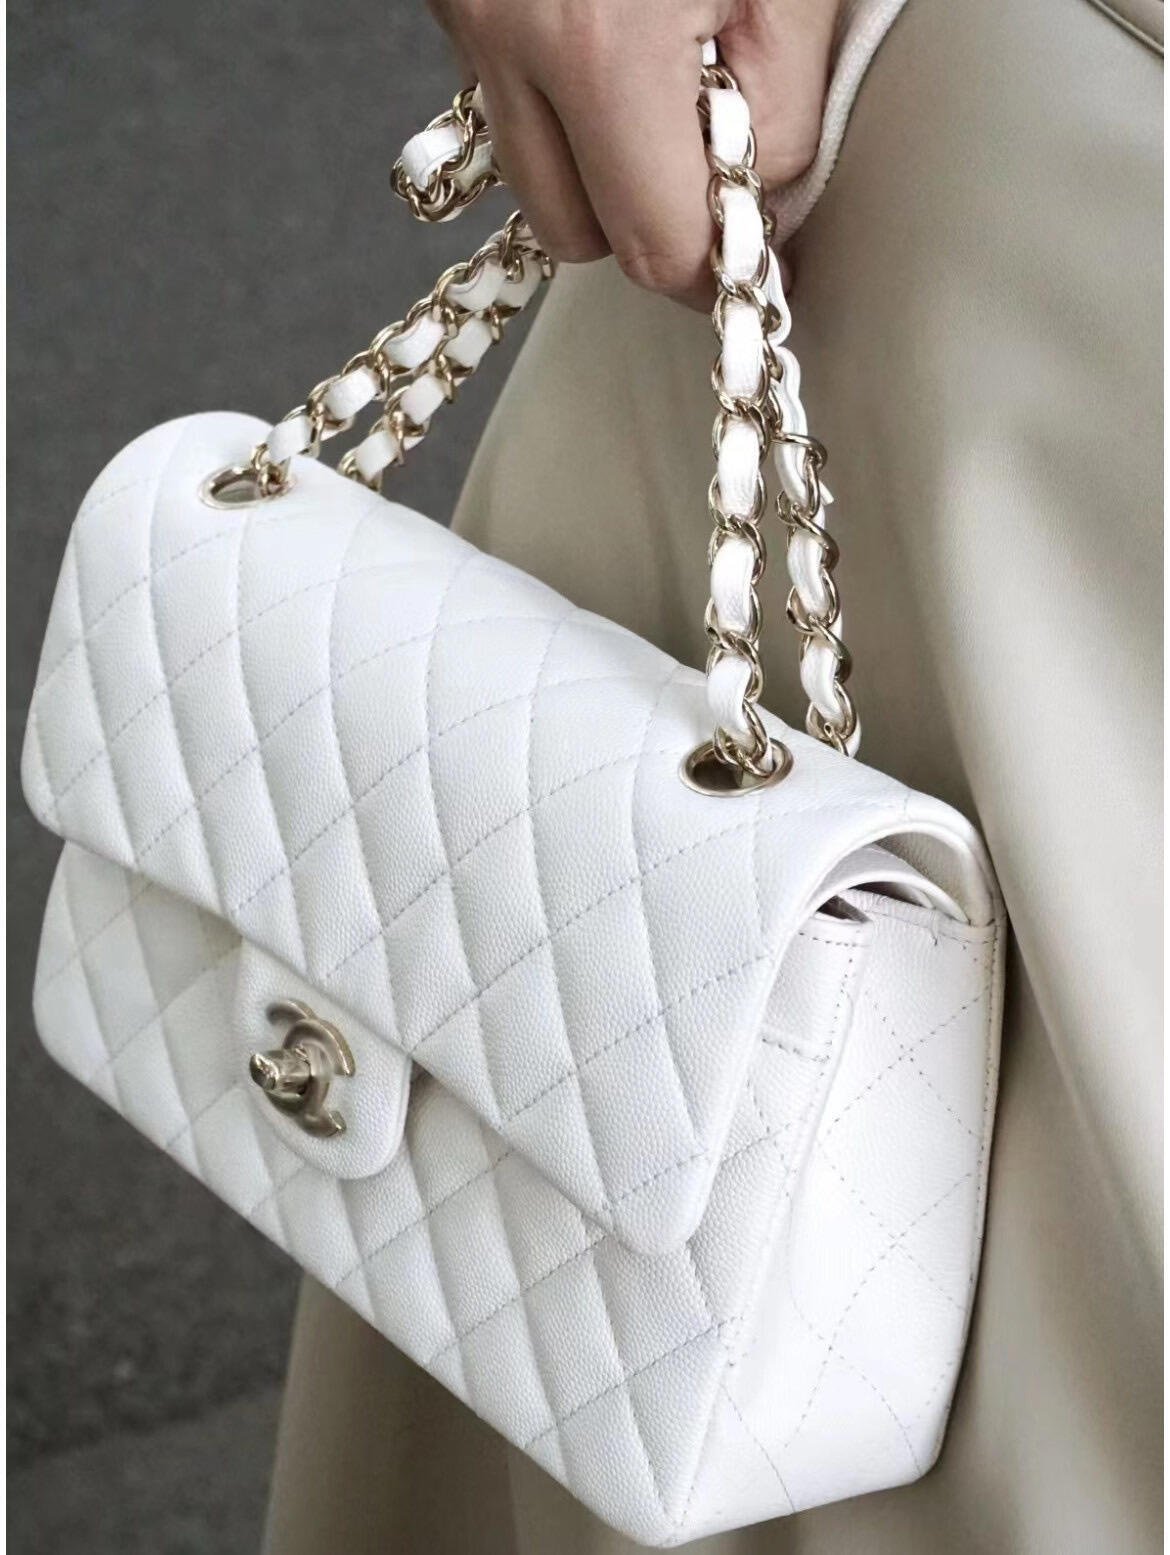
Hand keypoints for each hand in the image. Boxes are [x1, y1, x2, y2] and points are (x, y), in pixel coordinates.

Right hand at [427, 0, 837, 305]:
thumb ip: (786, 104)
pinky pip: (508, 106)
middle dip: (654, 222)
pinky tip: (611, 41)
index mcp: (594, 38)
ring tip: (658, 90)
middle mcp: (506, 38)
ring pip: (532, 179)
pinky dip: (561, 104)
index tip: (762, 265)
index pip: (660, 242)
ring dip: (598, 172)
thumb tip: (760, 200)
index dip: (722, 270)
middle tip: (716, 164)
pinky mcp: (452, 0)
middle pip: (579, 236)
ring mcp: (465, 19)